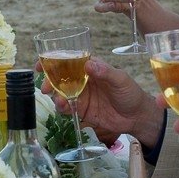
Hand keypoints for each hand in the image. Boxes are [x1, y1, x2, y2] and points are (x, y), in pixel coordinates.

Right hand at [44, 57, 163, 145]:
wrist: (137, 117)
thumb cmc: (131, 93)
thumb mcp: (120, 80)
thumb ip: (105, 72)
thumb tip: (88, 64)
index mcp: (91, 67)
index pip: (69, 60)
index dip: (53, 60)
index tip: (42, 63)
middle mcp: (83, 80)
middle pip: (60, 76)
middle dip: (50, 80)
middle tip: (46, 87)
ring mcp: (81, 95)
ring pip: (61, 92)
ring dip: (55, 95)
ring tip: (58, 100)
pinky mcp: (81, 109)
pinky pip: (67, 107)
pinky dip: (62, 107)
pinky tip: (64, 108)